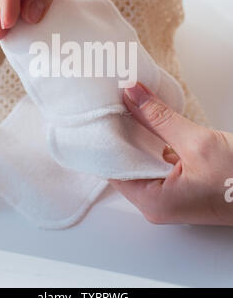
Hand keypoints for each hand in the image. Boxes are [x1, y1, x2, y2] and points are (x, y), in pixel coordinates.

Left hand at [110, 83, 232, 225]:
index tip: (99, 110)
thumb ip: (159, 118)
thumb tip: (133, 95)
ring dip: (137, 134)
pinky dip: (153, 141)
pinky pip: (157, 161)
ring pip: (141, 159)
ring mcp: (169, 195)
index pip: (112, 167)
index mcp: (153, 202)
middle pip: (124, 162)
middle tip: (111, 101)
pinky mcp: (181, 186)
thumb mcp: (198, 143)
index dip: (105, 137)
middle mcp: (156, 203)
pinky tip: (149, 120)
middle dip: (120, 132)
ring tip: (127, 105)